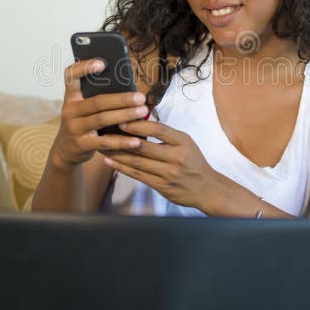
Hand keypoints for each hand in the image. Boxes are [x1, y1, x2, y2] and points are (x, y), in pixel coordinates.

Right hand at [50, 58, 148, 170]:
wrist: (66, 149)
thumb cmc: (83, 121)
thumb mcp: (84, 107)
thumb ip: (98, 96)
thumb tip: (129, 87)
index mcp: (71, 96)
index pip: (71, 76)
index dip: (84, 67)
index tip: (102, 63)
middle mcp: (70, 111)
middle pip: (97, 101)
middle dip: (121, 99)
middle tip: (141, 97)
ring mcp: (75, 128)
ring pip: (102, 119)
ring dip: (125, 115)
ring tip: (143, 111)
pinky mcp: (82, 145)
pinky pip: (105, 142)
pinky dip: (122, 141)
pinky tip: (136, 140)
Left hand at [101, 119, 219, 210]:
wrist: (207, 189)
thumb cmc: (193, 163)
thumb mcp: (186, 143)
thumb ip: (166, 135)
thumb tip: (140, 123)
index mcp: (183, 142)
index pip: (158, 130)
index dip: (138, 125)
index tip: (122, 120)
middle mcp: (177, 157)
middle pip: (144, 146)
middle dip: (122, 139)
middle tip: (104, 132)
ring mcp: (169, 173)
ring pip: (138, 162)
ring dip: (117, 154)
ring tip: (102, 146)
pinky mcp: (162, 186)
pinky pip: (138, 175)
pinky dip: (122, 168)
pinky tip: (110, 162)